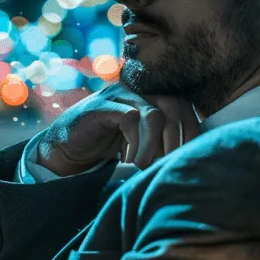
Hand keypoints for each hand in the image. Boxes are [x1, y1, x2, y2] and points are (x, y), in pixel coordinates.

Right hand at [36, 83, 201, 176]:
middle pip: (175, 107)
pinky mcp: (102, 106)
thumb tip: (192, 159)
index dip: (192, 132)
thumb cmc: (109, 149)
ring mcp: (120, 96)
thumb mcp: (143, 145)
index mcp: (153, 99)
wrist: (67, 150)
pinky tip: (128, 160)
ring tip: (144, 166)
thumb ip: (164, 143)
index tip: (188, 158)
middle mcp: (139, 92)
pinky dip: (134, 143)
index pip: (185, 108)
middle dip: (175, 142)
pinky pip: (129, 118)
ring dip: (153, 145)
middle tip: (166, 166)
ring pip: (153, 115)